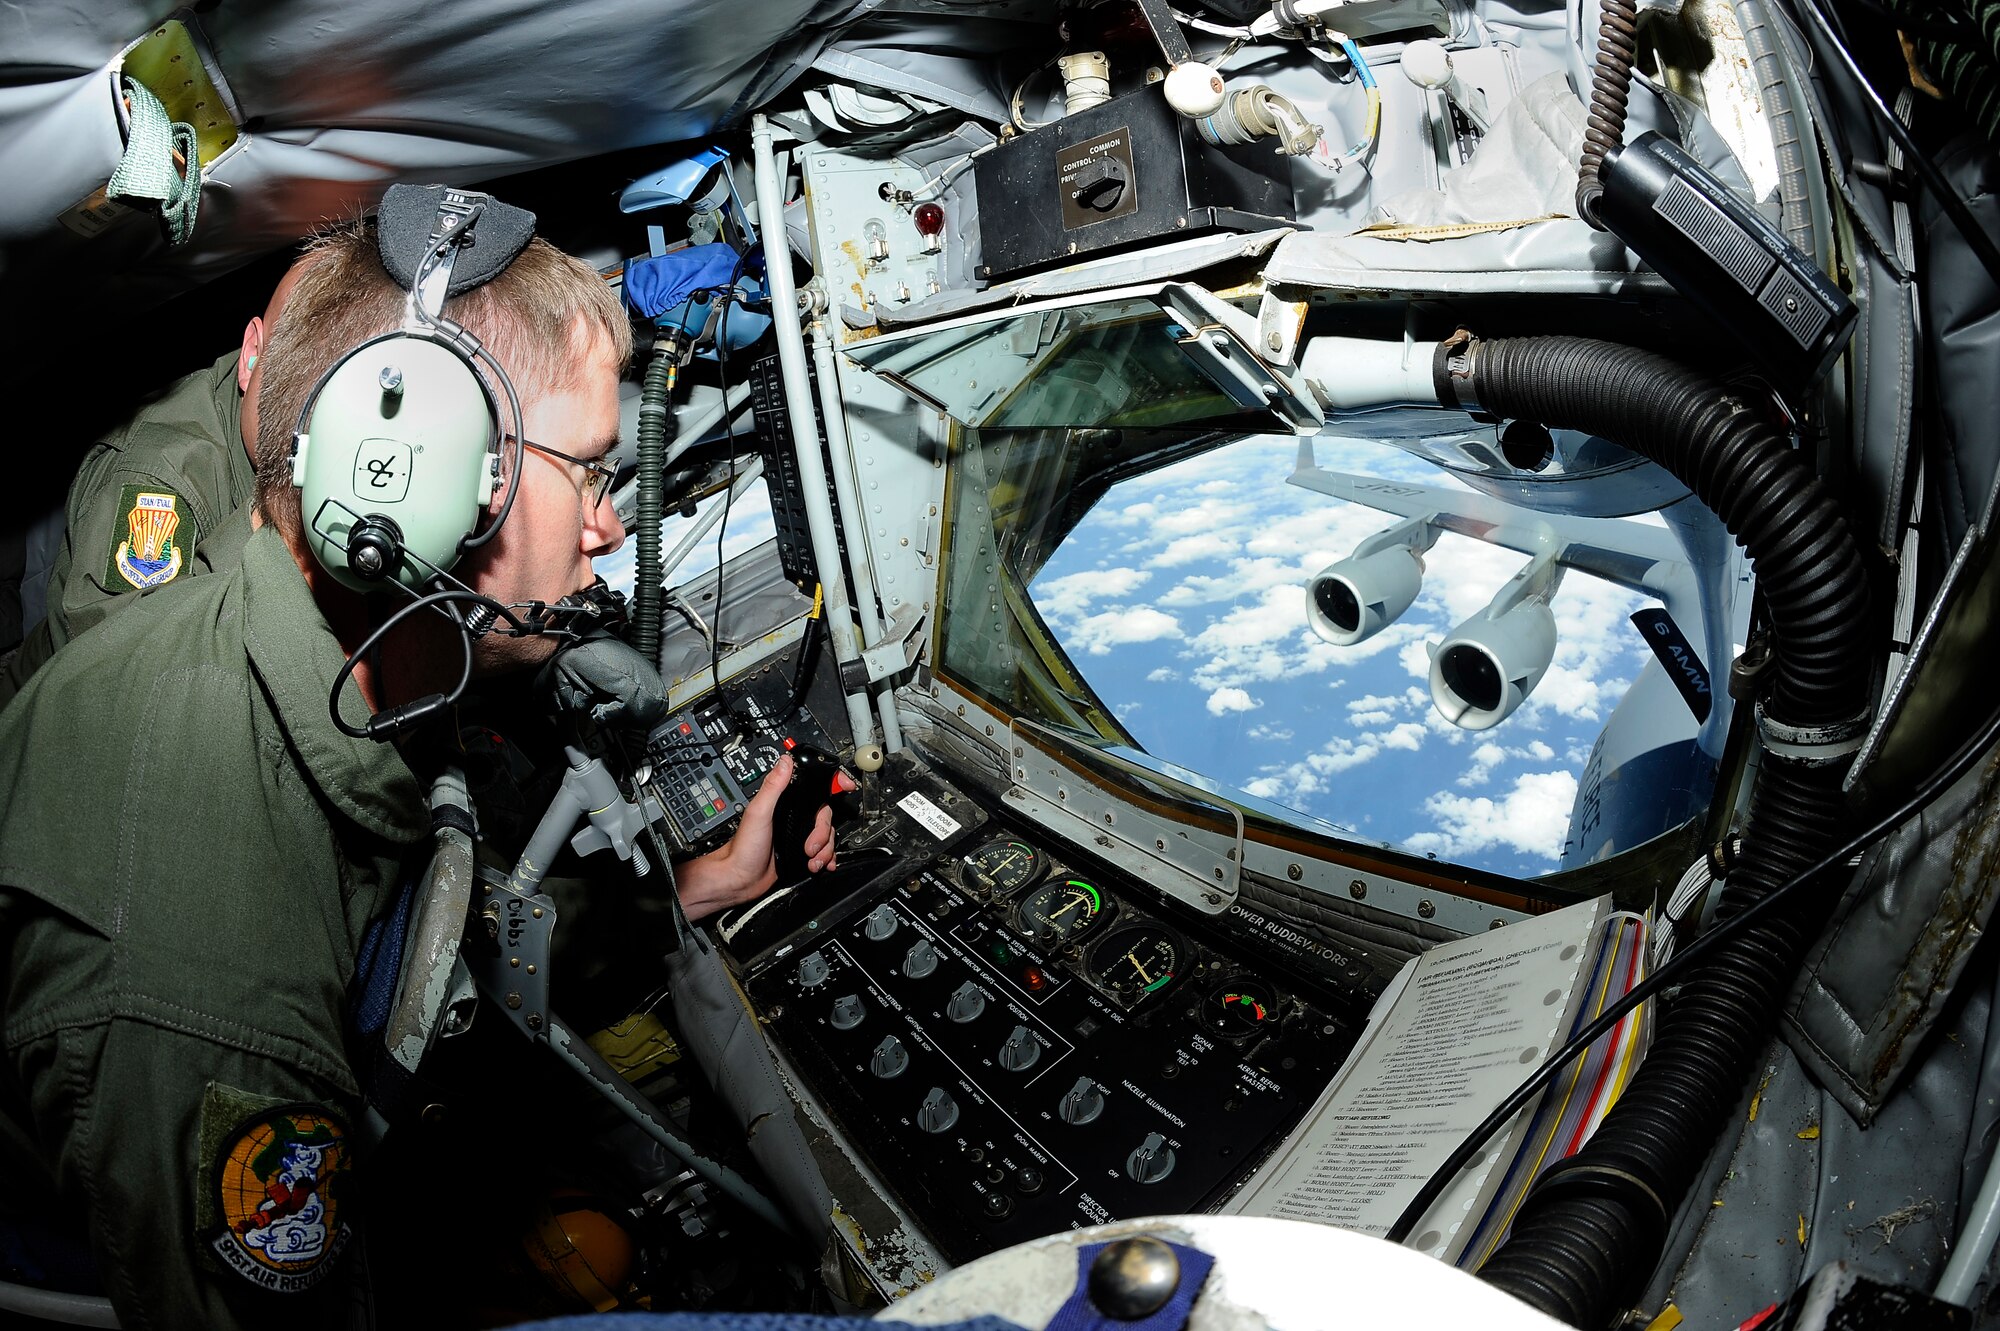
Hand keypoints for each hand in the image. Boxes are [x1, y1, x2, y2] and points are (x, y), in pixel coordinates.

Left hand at [674, 754, 836, 921]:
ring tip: (811, 859)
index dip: (832, 783)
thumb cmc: (743, 849)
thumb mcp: (758, 812)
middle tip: (810, 846)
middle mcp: (793, 816)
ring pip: (828, 835)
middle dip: (823, 833)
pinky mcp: (802, 851)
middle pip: (826, 815)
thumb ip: (773, 787)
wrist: (742, 880)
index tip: (846, 785)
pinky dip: (827, 858)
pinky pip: (824, 850)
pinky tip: (820, 863)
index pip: (813, 787)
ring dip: (825, 849)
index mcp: (783, 802)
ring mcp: (799, 834)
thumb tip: (785, 761)